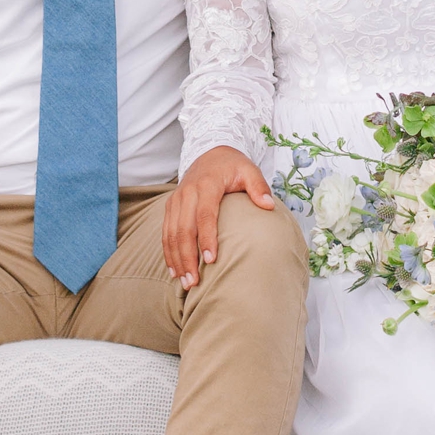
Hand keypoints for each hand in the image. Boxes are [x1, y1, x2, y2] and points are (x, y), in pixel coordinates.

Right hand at [162, 146, 278, 288]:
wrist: (210, 152)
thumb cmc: (233, 166)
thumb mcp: (249, 170)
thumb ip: (258, 186)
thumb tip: (268, 206)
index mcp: (207, 185)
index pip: (205, 215)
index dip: (207, 238)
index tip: (212, 260)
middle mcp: (187, 193)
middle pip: (184, 229)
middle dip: (187, 257)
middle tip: (195, 282)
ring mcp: (176, 200)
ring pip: (171, 233)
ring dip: (176, 259)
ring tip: (185, 282)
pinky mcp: (170, 206)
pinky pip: (165, 232)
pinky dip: (168, 252)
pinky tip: (174, 271)